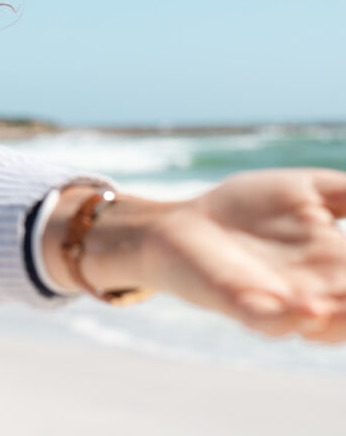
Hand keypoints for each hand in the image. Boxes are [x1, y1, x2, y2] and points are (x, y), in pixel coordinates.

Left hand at [116, 169, 345, 340]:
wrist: (183, 224)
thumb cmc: (246, 208)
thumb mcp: (306, 189)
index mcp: (341, 261)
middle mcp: (322, 289)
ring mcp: (282, 302)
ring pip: (329, 324)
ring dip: (343, 318)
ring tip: (330, 303)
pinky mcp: (241, 305)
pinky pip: (271, 323)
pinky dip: (290, 321)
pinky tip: (307, 309)